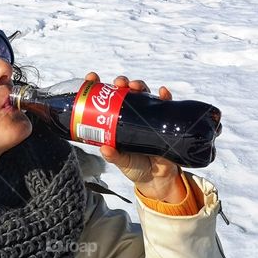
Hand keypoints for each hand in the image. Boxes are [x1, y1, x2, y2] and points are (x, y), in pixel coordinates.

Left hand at [84, 72, 185, 201]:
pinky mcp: (164, 120)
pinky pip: (166, 105)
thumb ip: (115, 157)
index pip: (105, 100)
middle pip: (125, 92)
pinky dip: (164, 96)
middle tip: (118, 83)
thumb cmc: (136, 167)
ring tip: (135, 87)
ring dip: (139, 86)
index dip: (98, 87)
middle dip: (121, 83)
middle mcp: (131, 115)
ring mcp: (147, 116)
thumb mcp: (123, 162)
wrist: (158, 179)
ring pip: (143, 94)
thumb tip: (104, 149)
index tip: (92, 78)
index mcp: (116, 122)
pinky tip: (162, 92)